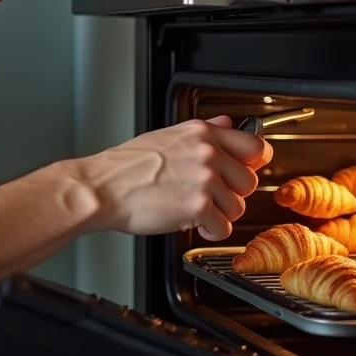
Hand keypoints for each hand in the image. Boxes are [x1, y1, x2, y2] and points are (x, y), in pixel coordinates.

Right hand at [74, 116, 272, 240]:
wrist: (101, 188)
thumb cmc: (124, 168)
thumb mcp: (166, 136)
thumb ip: (203, 131)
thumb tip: (226, 123)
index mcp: (200, 133)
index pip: (254, 145)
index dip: (253, 163)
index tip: (245, 171)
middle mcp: (207, 152)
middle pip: (248, 182)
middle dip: (230, 196)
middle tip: (208, 199)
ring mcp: (204, 178)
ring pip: (237, 207)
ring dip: (218, 215)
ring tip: (195, 212)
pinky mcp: (198, 206)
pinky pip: (223, 228)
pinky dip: (210, 232)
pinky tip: (192, 225)